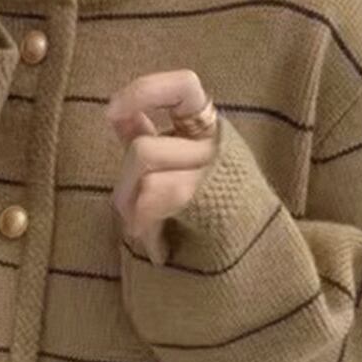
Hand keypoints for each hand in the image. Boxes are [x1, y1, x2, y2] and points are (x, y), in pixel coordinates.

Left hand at [106, 69, 220, 265]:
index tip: (112, 114)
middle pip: (143, 149)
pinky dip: (146, 225)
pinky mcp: (212, 200)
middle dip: (124, 189)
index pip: (183, 87)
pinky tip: (158, 250)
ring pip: (145, 165)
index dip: (144, 92)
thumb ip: (149, 144)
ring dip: (131, 209)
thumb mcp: (175, 177)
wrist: (248, 273)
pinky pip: (157, 192)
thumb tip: (116, 115)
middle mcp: (216, 146)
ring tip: (147, 236)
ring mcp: (216, 172)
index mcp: (208, 133)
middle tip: (133, 221)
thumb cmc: (206, 230)